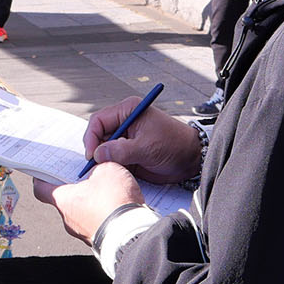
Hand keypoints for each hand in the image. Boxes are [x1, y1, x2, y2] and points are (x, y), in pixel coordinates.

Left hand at [32, 162, 143, 243]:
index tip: (46, 170)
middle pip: (65, 199)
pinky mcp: (98, 239)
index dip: (42, 177)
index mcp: (63, 200)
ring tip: (109, 190)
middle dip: (76, 187)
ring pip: (82, 212)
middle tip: (88, 175)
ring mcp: (83, 232)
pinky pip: (96, 222)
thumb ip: (98, 166)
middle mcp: (68, 219)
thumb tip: (97, 168)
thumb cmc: (114, 202)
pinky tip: (117, 205)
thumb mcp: (107, 169)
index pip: (41, 189)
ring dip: (92, 201)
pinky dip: (103, 213)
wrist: (131, 233)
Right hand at [82, 97, 202, 184]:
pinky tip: (115, 173)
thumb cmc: (174, 145)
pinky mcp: (127, 153)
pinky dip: (110, 167)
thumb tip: (98, 154)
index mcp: (128, 111)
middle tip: (97, 167)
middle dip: (96, 151)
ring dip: (103, 161)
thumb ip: (121, 150)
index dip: (91, 137)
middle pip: (97, 135)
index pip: (99, 120)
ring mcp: (125, 139)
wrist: (191, 158)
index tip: (92, 154)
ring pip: (103, 149)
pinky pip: (112, 160)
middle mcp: (124, 123)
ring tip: (108, 171)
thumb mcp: (147, 147)